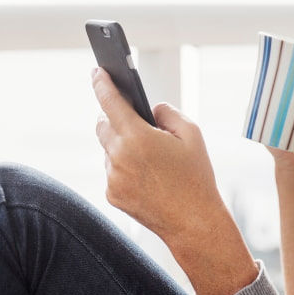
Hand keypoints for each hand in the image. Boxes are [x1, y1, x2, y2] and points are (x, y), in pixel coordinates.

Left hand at [91, 68, 226, 240]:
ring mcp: (113, 178)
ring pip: (108, 150)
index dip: (101, 83)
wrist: (194, 223)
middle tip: (130, 118)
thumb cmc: (196, 177)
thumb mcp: (192, 134)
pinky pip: (112, 172)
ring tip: (148, 156)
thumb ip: (167, 112)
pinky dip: (124, 168)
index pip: (109, 101)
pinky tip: (147, 176)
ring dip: (120, 145)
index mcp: (138, 137)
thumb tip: (150, 109)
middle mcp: (119, 156)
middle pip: (102, 124)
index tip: (96, 71)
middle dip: (114, 117)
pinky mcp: (112, 194)